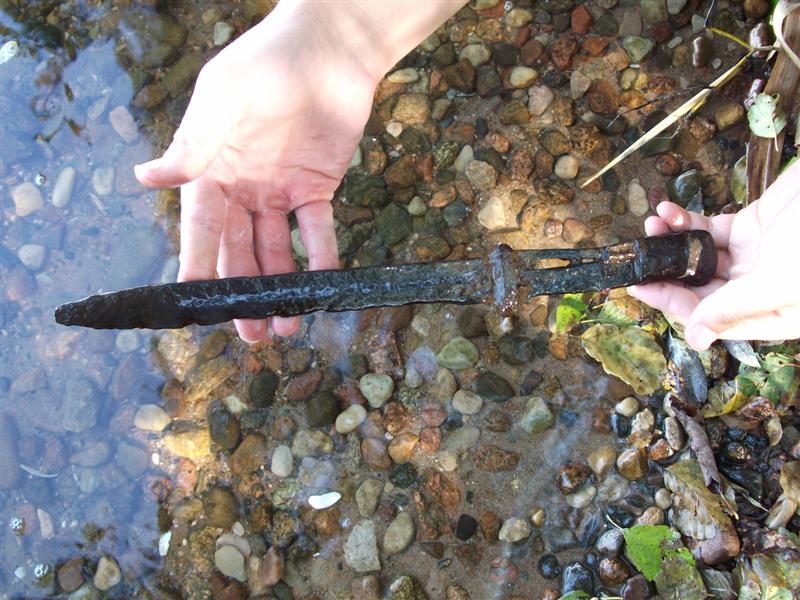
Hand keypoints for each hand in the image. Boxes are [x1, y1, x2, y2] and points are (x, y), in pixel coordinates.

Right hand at [134, 5, 377, 341]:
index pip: (200, 228)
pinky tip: (321, 288)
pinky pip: (318, 230)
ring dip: (280, 288)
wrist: (327, 49)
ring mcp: (279, 191)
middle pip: (238, 250)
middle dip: (242, 292)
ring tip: (282, 326)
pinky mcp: (317, 188)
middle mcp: (242, 188)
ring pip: (277, 250)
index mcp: (211, 171)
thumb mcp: (220, 101)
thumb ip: (191, 147)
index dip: (198, 264)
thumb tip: (145, 178)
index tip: (194, 302)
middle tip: (246, 333)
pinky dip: (321, 257)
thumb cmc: (264, 64)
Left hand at [628, 160, 799, 350]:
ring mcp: (758, 257)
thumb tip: (696, 338)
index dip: (672, 304)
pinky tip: (669, 213)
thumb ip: (736, 308)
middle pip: (700, 289)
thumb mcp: (783, 280)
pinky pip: (711, 230)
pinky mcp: (756, 226)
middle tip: (635, 255)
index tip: (637, 287)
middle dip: (667, 271)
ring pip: (701, 258)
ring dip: (673, 244)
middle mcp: (762, 291)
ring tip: (652, 226)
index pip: (712, 319)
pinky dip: (688, 222)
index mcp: (774, 316)